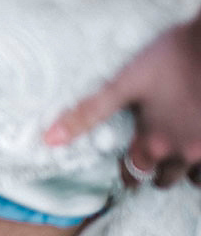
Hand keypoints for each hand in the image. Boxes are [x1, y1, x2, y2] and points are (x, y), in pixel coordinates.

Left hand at [45, 10, 200, 187]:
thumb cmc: (173, 55)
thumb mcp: (125, 82)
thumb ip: (89, 113)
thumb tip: (49, 140)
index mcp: (152, 141)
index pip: (133, 175)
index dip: (128, 173)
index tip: (128, 166)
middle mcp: (182, 152)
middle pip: (165, 180)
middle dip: (157, 173)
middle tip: (154, 159)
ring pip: (195, 178)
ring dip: (186, 171)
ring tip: (181, 154)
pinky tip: (199, 147)